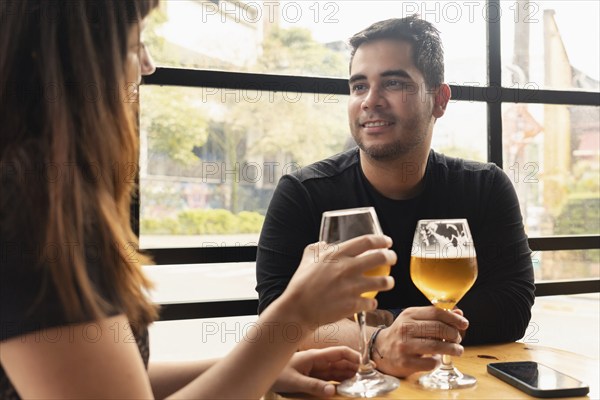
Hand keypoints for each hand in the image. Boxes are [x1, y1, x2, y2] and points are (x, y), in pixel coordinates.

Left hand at [271, 347, 359, 396]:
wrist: (263, 370)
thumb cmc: (277, 374)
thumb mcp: (295, 381)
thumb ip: (314, 385)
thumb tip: (332, 390)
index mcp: (315, 356)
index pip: (339, 352)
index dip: (353, 356)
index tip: (365, 364)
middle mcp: (317, 360)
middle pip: (341, 361)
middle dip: (355, 366)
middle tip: (369, 375)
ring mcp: (316, 367)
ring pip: (337, 369)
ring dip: (349, 373)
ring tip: (362, 379)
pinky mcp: (313, 374)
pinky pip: (330, 376)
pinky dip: (340, 379)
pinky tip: (348, 383)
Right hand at [279, 235, 395, 327]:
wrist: (298, 310)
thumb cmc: (300, 283)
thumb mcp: (307, 259)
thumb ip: (316, 249)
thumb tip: (323, 244)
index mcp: (337, 254)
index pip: (367, 241)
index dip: (381, 240)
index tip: (388, 242)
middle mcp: (348, 268)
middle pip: (381, 258)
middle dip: (391, 257)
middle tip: (392, 259)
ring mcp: (352, 287)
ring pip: (383, 282)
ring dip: (388, 281)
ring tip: (388, 282)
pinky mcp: (354, 305)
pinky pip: (372, 302)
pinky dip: (373, 302)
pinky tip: (370, 302)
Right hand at [371, 306, 468, 376]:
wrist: (379, 349)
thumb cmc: (402, 334)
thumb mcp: (415, 320)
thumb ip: (435, 316)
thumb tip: (459, 313)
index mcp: (409, 315)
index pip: (435, 312)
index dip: (453, 318)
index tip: (464, 324)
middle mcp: (405, 328)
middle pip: (438, 328)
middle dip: (454, 334)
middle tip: (457, 339)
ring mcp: (404, 346)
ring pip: (436, 346)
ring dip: (452, 349)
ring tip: (457, 350)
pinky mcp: (404, 362)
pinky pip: (429, 363)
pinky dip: (438, 362)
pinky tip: (437, 359)